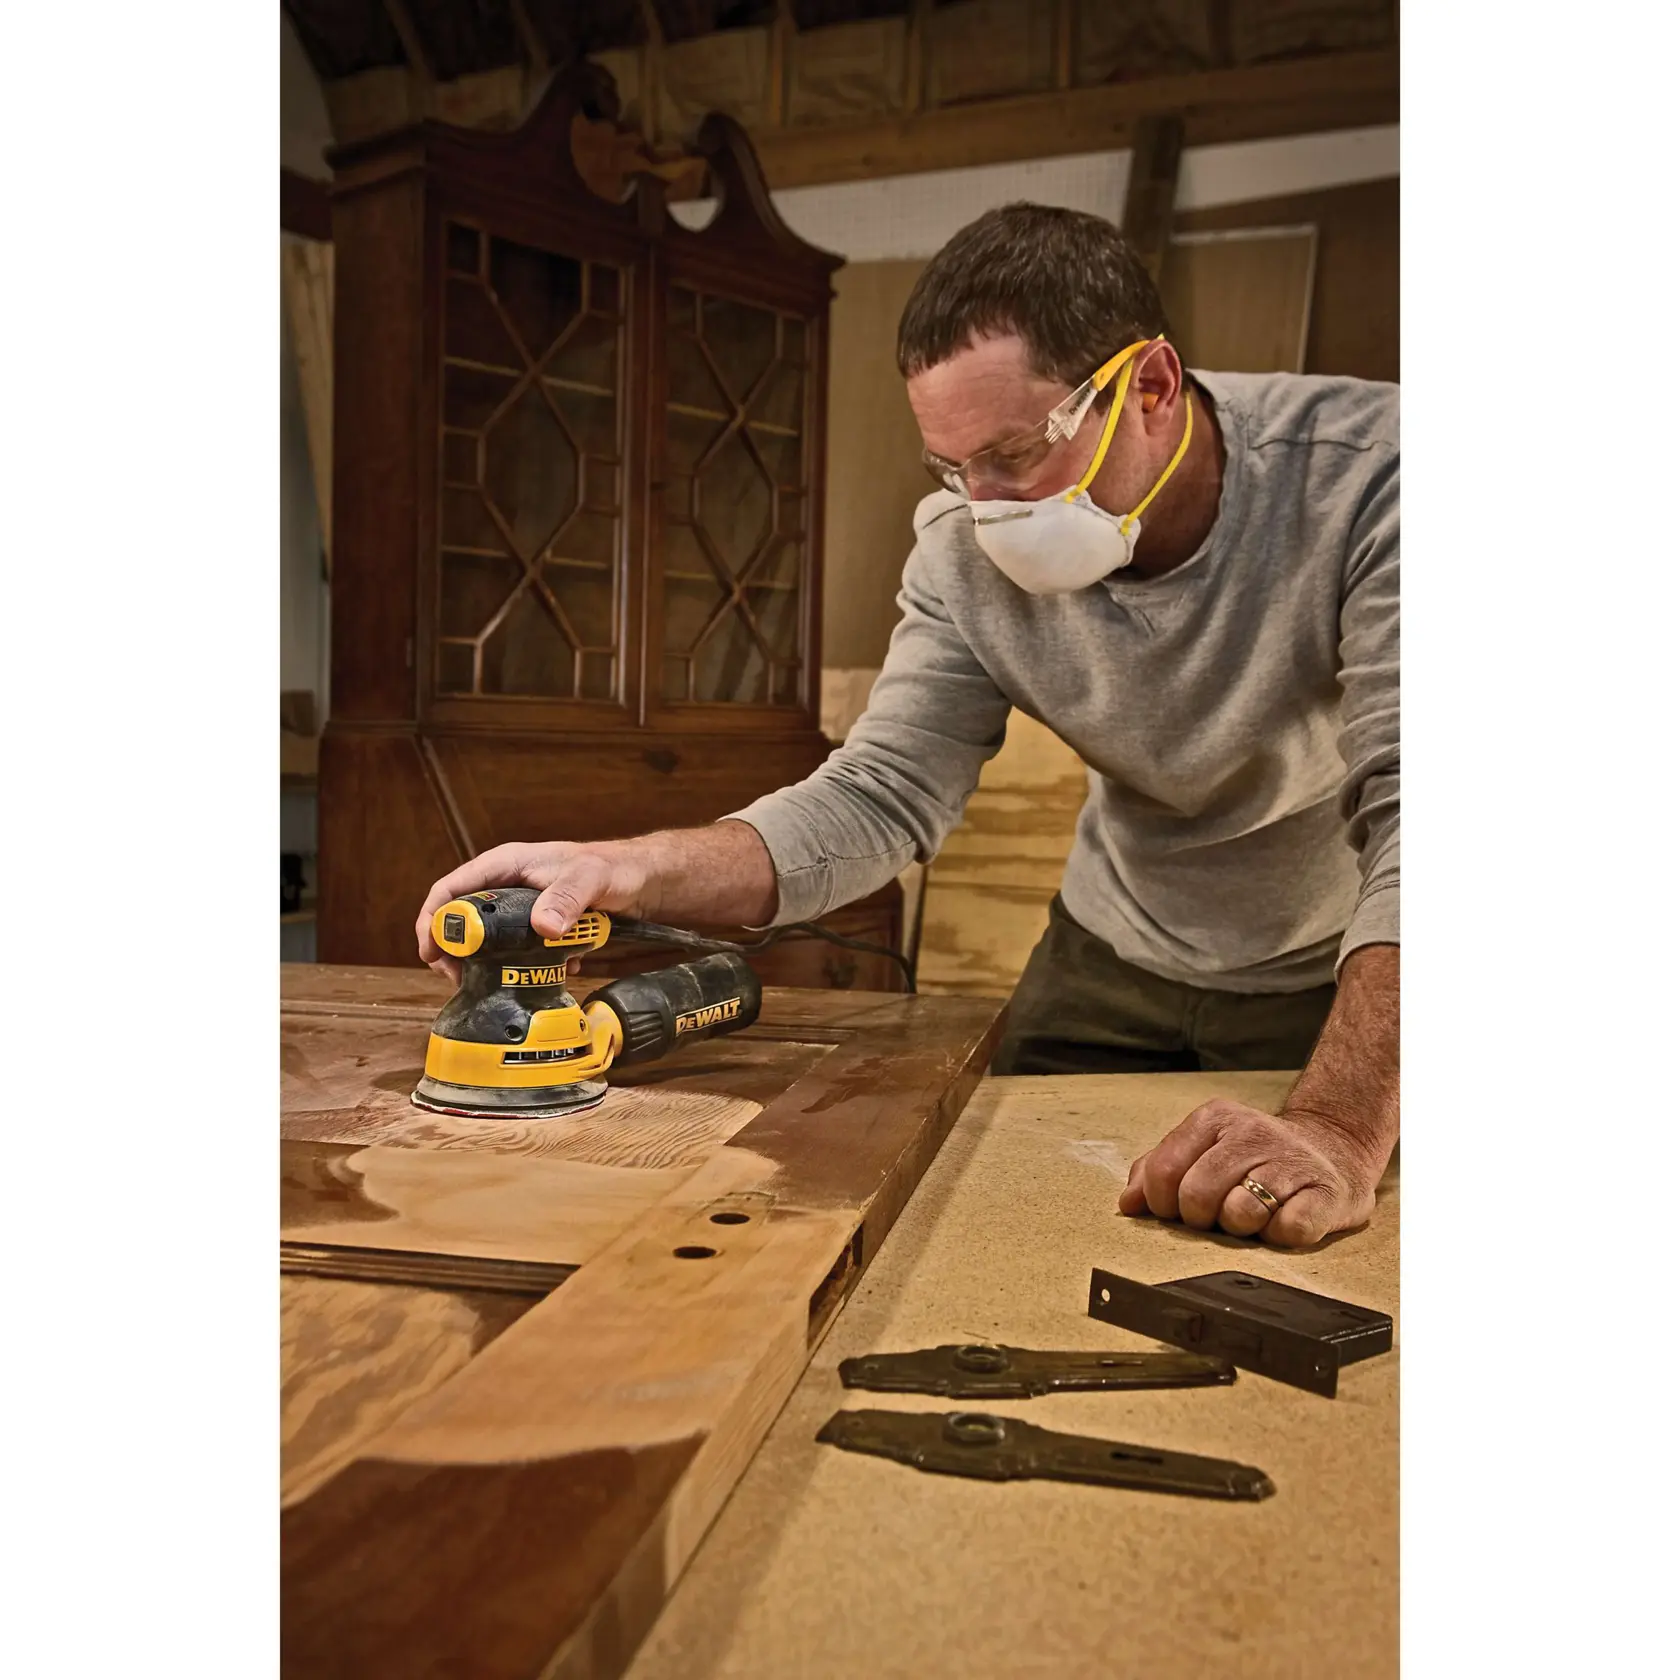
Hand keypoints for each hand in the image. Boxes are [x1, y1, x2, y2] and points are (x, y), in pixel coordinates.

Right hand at [414, 840, 653, 980]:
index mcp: (506, 865)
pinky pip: (512, 947)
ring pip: (484, 937)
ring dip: (481, 963)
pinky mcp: (535, 925)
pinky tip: (532, 978)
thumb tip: (543, 926)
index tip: (431, 952)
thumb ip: (567, 898)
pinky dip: (516, 966)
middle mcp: (506, 884)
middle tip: (457, 979)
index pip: (451, 888)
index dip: (433, 920)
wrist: (641, 879)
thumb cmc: (613, 869)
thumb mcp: (590, 880)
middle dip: (452, 950)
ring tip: (487, 986)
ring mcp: (520, 906)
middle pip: (460, 917)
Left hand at [1117, 1099, 1381, 1247]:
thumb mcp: (1202, 1149)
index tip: (1179, 1209)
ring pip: (1240, 1214)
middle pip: (1196, 1197)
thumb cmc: (1253, 1159)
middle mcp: (1252, 1133)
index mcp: (1214, 1118)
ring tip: (1253, 1216)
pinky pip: (1289, 1229)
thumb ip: (1158, 1170)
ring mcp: (1291, 1161)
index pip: (1163, 1172)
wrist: (1331, 1151)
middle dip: (1201, 1219)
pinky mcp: (1326, 1194)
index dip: (1163, 1204)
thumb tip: (1128, 1203)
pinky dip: (1280, 1235)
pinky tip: (1284, 1220)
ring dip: (1241, 1229)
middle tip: (1219, 1215)